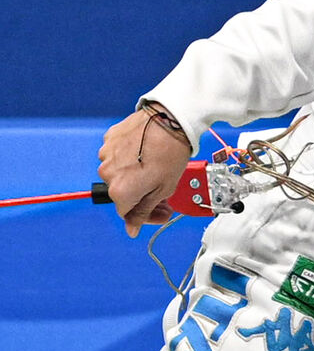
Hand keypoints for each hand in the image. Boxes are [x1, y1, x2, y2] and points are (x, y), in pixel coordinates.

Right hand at [97, 106, 192, 237]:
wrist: (170, 121)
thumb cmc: (170, 153)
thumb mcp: (164, 189)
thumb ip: (145, 211)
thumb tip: (131, 229)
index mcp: (120, 192)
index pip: (128, 214)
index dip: (146, 215)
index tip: (159, 211)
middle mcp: (107, 174)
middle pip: (123, 194)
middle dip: (142, 196)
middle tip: (162, 193)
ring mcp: (106, 155)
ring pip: (119, 173)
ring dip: (135, 175)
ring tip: (156, 168)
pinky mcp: (109, 140)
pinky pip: (117, 155)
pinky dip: (130, 158)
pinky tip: (146, 154)